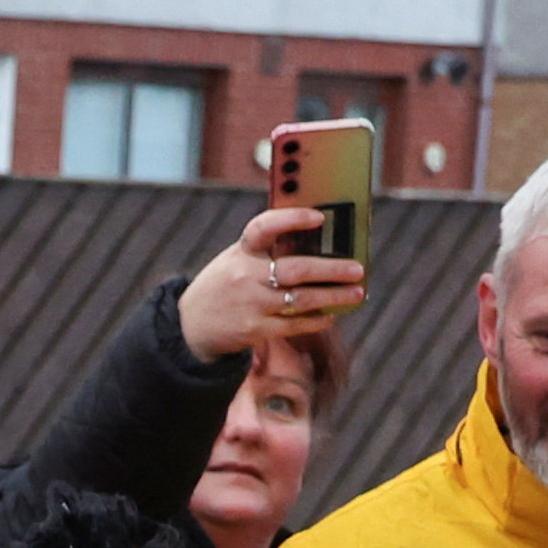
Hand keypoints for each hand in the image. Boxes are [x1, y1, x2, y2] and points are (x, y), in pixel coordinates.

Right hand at [178, 202, 366, 363]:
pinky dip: (316, 319)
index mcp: (241, 250)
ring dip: (333, 296)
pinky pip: (294, 323)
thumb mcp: (236, 259)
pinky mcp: (254, 329)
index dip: (292, 220)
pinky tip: (331, 314)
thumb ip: (268, 251)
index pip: (265, 227)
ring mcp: (251, 304)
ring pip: (301, 299)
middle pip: (296, 269)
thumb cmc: (225, 285)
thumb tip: (320, 247)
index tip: (319, 217)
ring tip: (356, 292)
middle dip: (331, 269)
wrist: (190, 325)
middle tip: (357, 269)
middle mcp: (245, 275)